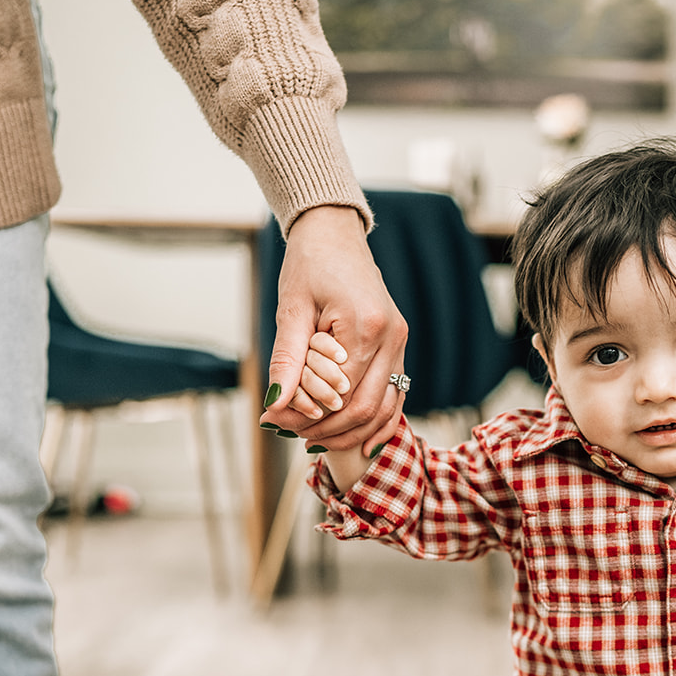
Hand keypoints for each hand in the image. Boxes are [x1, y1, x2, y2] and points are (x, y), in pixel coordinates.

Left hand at [258, 205, 406, 451]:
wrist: (335, 234)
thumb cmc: (310, 264)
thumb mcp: (291, 310)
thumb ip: (287, 361)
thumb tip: (274, 406)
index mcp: (366, 326)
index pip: (339, 393)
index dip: (308, 416)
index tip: (275, 424)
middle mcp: (392, 337)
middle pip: (365, 407)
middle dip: (329, 430)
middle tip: (292, 436)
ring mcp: (400, 342)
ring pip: (385, 407)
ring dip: (352, 431)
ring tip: (316, 440)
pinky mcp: (399, 345)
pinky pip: (395, 394)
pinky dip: (378, 420)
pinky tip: (360, 442)